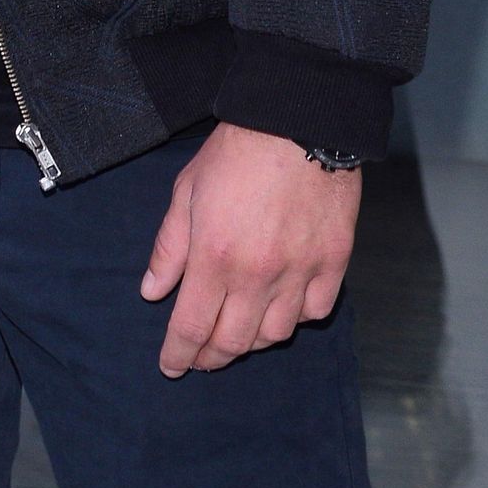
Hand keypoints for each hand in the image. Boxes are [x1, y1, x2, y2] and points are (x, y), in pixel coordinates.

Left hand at [140, 121, 360, 377]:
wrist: (299, 121)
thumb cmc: (236, 153)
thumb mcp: (186, 191)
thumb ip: (170, 247)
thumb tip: (152, 291)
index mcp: (215, 256)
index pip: (192, 326)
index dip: (179, 353)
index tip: (171, 367)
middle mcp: (259, 274)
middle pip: (234, 340)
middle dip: (212, 357)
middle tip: (200, 359)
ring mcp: (301, 270)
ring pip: (276, 334)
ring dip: (253, 341)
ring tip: (238, 333)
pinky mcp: (334, 261)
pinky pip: (316, 311)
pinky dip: (297, 318)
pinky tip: (282, 308)